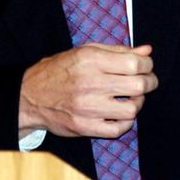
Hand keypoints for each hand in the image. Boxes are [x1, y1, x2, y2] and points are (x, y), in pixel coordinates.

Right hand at [18, 43, 157, 138]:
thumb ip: (117, 51)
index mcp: (90, 60)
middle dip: (149, 83)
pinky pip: (118, 129)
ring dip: (137, 103)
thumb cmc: (60, 70)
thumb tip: (147, 51)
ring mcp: (87, 107)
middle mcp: (90, 83)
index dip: (147, 65)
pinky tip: (120, 113)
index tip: (146, 67)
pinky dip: (125, 122)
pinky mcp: (85, 127)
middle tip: (146, 82)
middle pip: (138, 86)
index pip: (135, 63)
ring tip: (130, 98)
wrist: (30, 95)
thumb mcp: (85, 51)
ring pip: (132, 109)